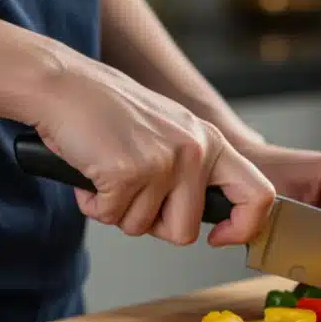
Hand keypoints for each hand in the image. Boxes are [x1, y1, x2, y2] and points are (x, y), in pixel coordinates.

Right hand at [27, 55, 274, 245]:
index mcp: (211, 142)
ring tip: (107, 172)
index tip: (219, 236)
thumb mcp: (170, 132)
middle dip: (153, 225)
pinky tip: (90, 172)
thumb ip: (194, 169)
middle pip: (185, 231)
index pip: (258, 196)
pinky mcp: (128, 172)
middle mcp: (195, 151)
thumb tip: (214, 218)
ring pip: (141, 227)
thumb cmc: (108, 111)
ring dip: (117, 210)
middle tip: (132, 196)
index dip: (243, 228)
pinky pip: (110, 216)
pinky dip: (92, 203)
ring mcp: (163, 162)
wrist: (62, 85)